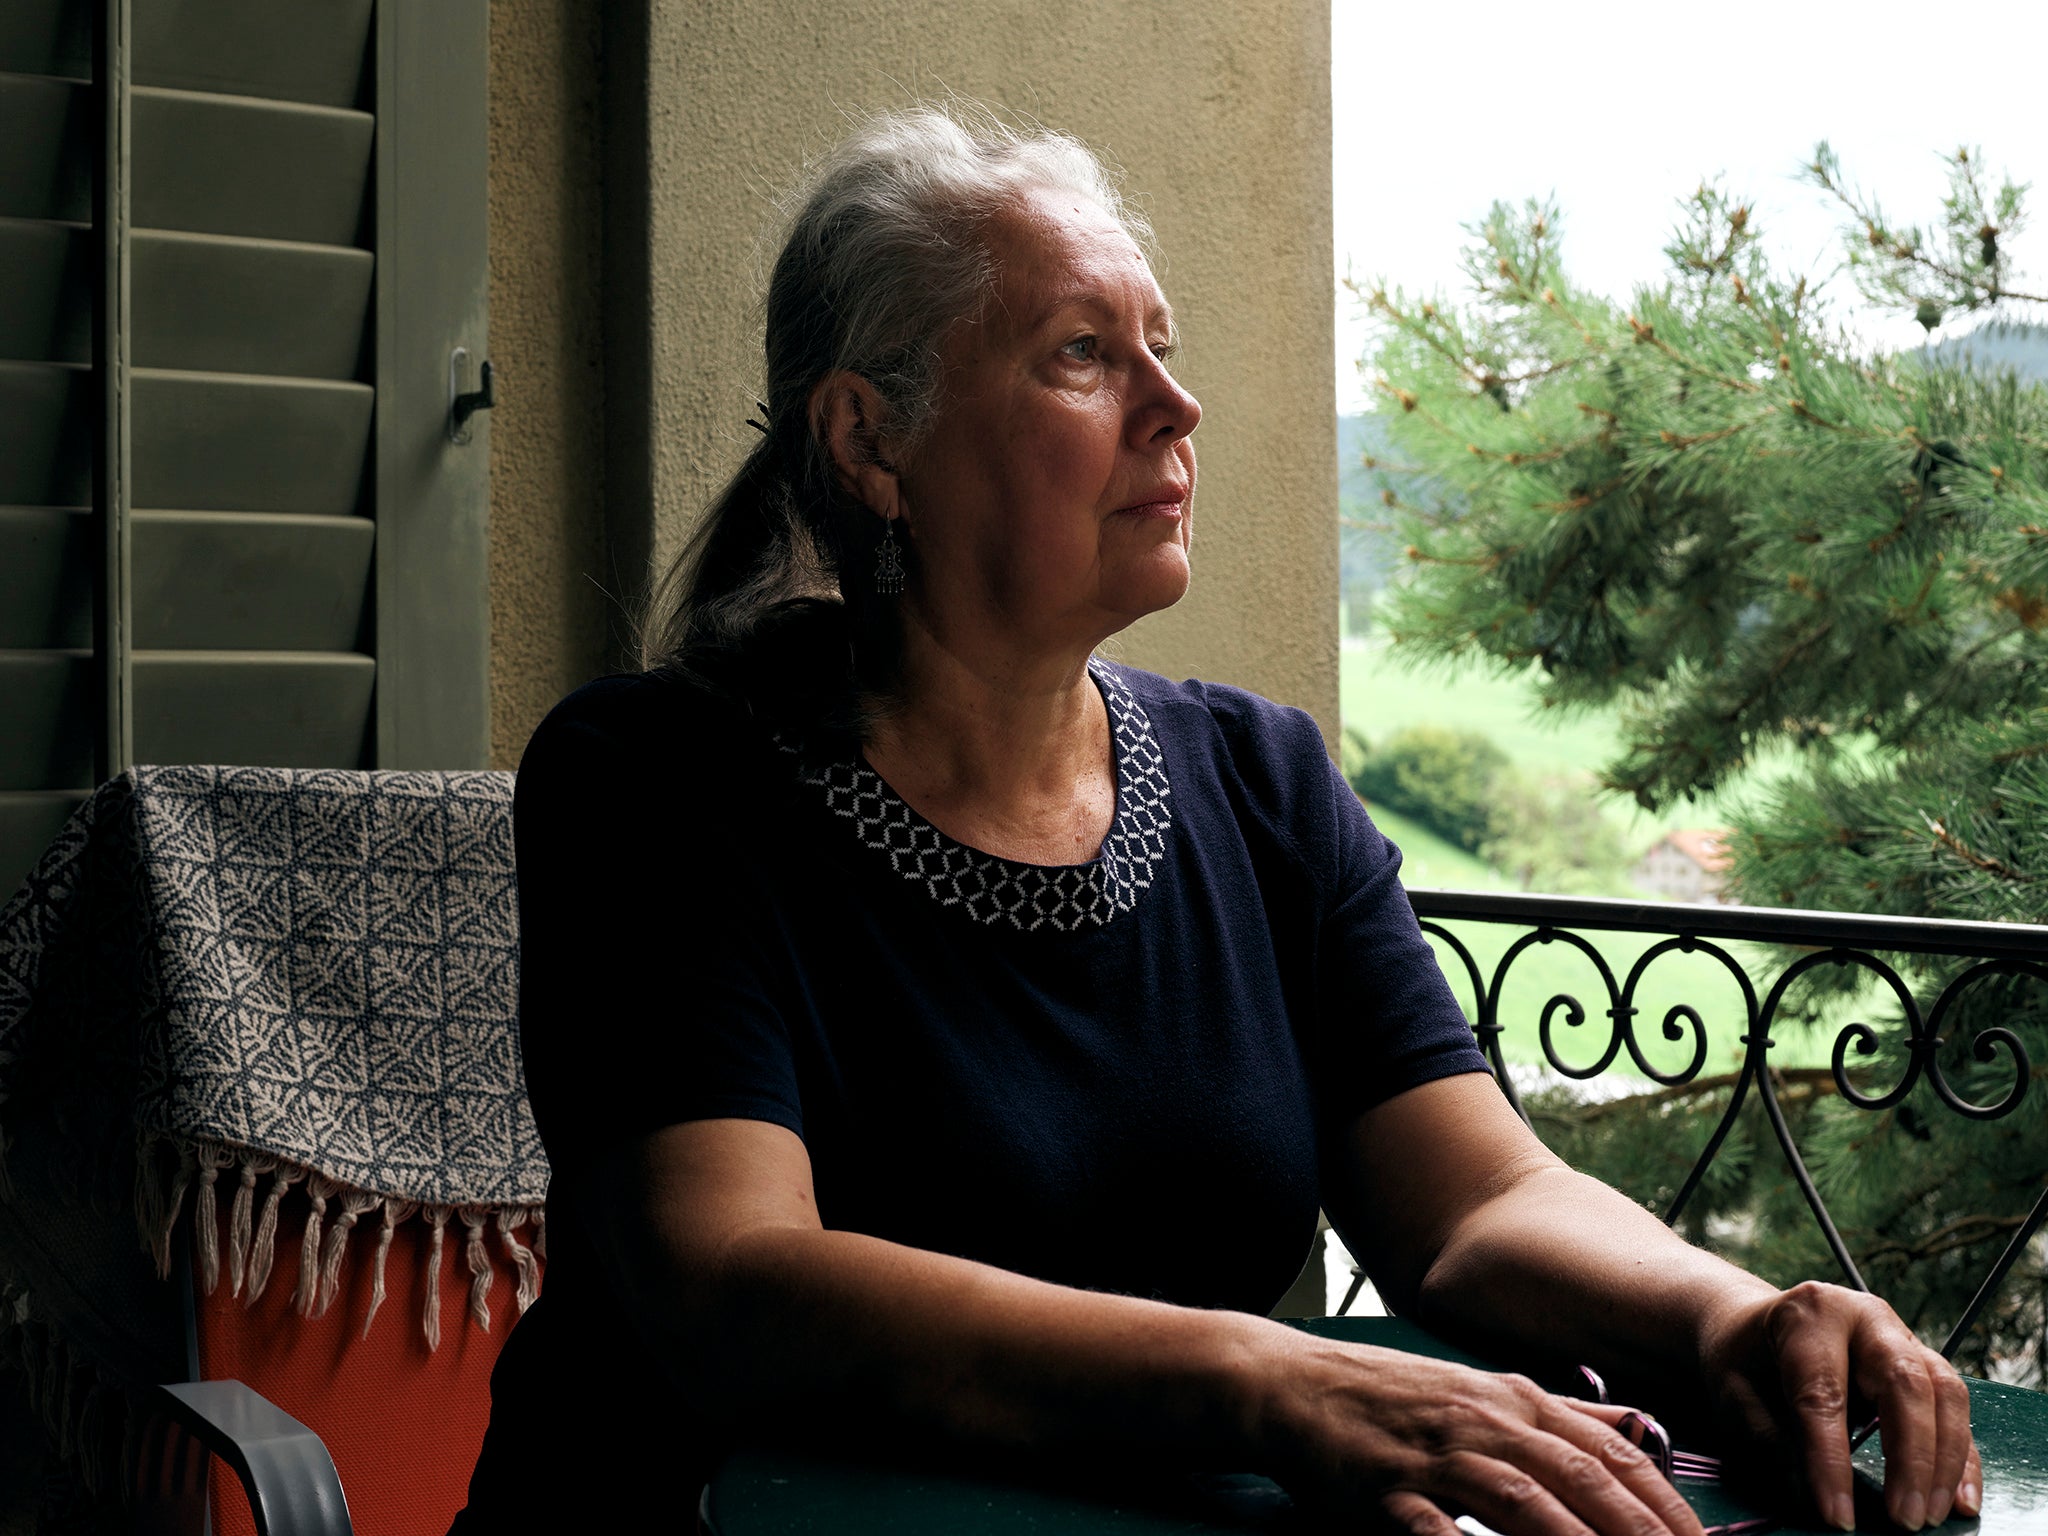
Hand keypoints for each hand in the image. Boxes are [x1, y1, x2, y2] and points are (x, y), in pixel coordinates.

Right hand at [1252, 1333, 1703, 1535]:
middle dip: (1642, 1534)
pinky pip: (1436, 1528)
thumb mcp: (1484, 1392)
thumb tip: (1641, 1432)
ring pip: (1523, 1501)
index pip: (1615, 1456)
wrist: (1294, 1384)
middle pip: (1582, 1480)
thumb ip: (1563, 1414)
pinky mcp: (1386, 1489)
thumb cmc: (1393, 1397)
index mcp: (1518, 1401)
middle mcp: (1487, 1422)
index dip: (1668, 1506)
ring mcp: (1436, 1454)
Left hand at [1698, 1280, 1980, 1530]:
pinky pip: (1956, 1411)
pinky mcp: (1925, 1367)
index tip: (1837, 1516)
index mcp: (1811, 1313)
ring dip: (1943, 1462)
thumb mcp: (1736, 1395)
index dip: (1831, 1459)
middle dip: (1910, 1459)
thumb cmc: (1745, 1362)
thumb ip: (1769, 1442)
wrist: (1754, 1329)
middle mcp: (1867, 1317)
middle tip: (1903, 1521)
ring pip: (1945, 1395)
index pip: (1824, 1392)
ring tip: (1929, 1516)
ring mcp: (1903, 1339)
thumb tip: (1807, 1497)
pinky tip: (1959, 1500)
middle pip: (1905, 1384)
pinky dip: (1961, 1458)